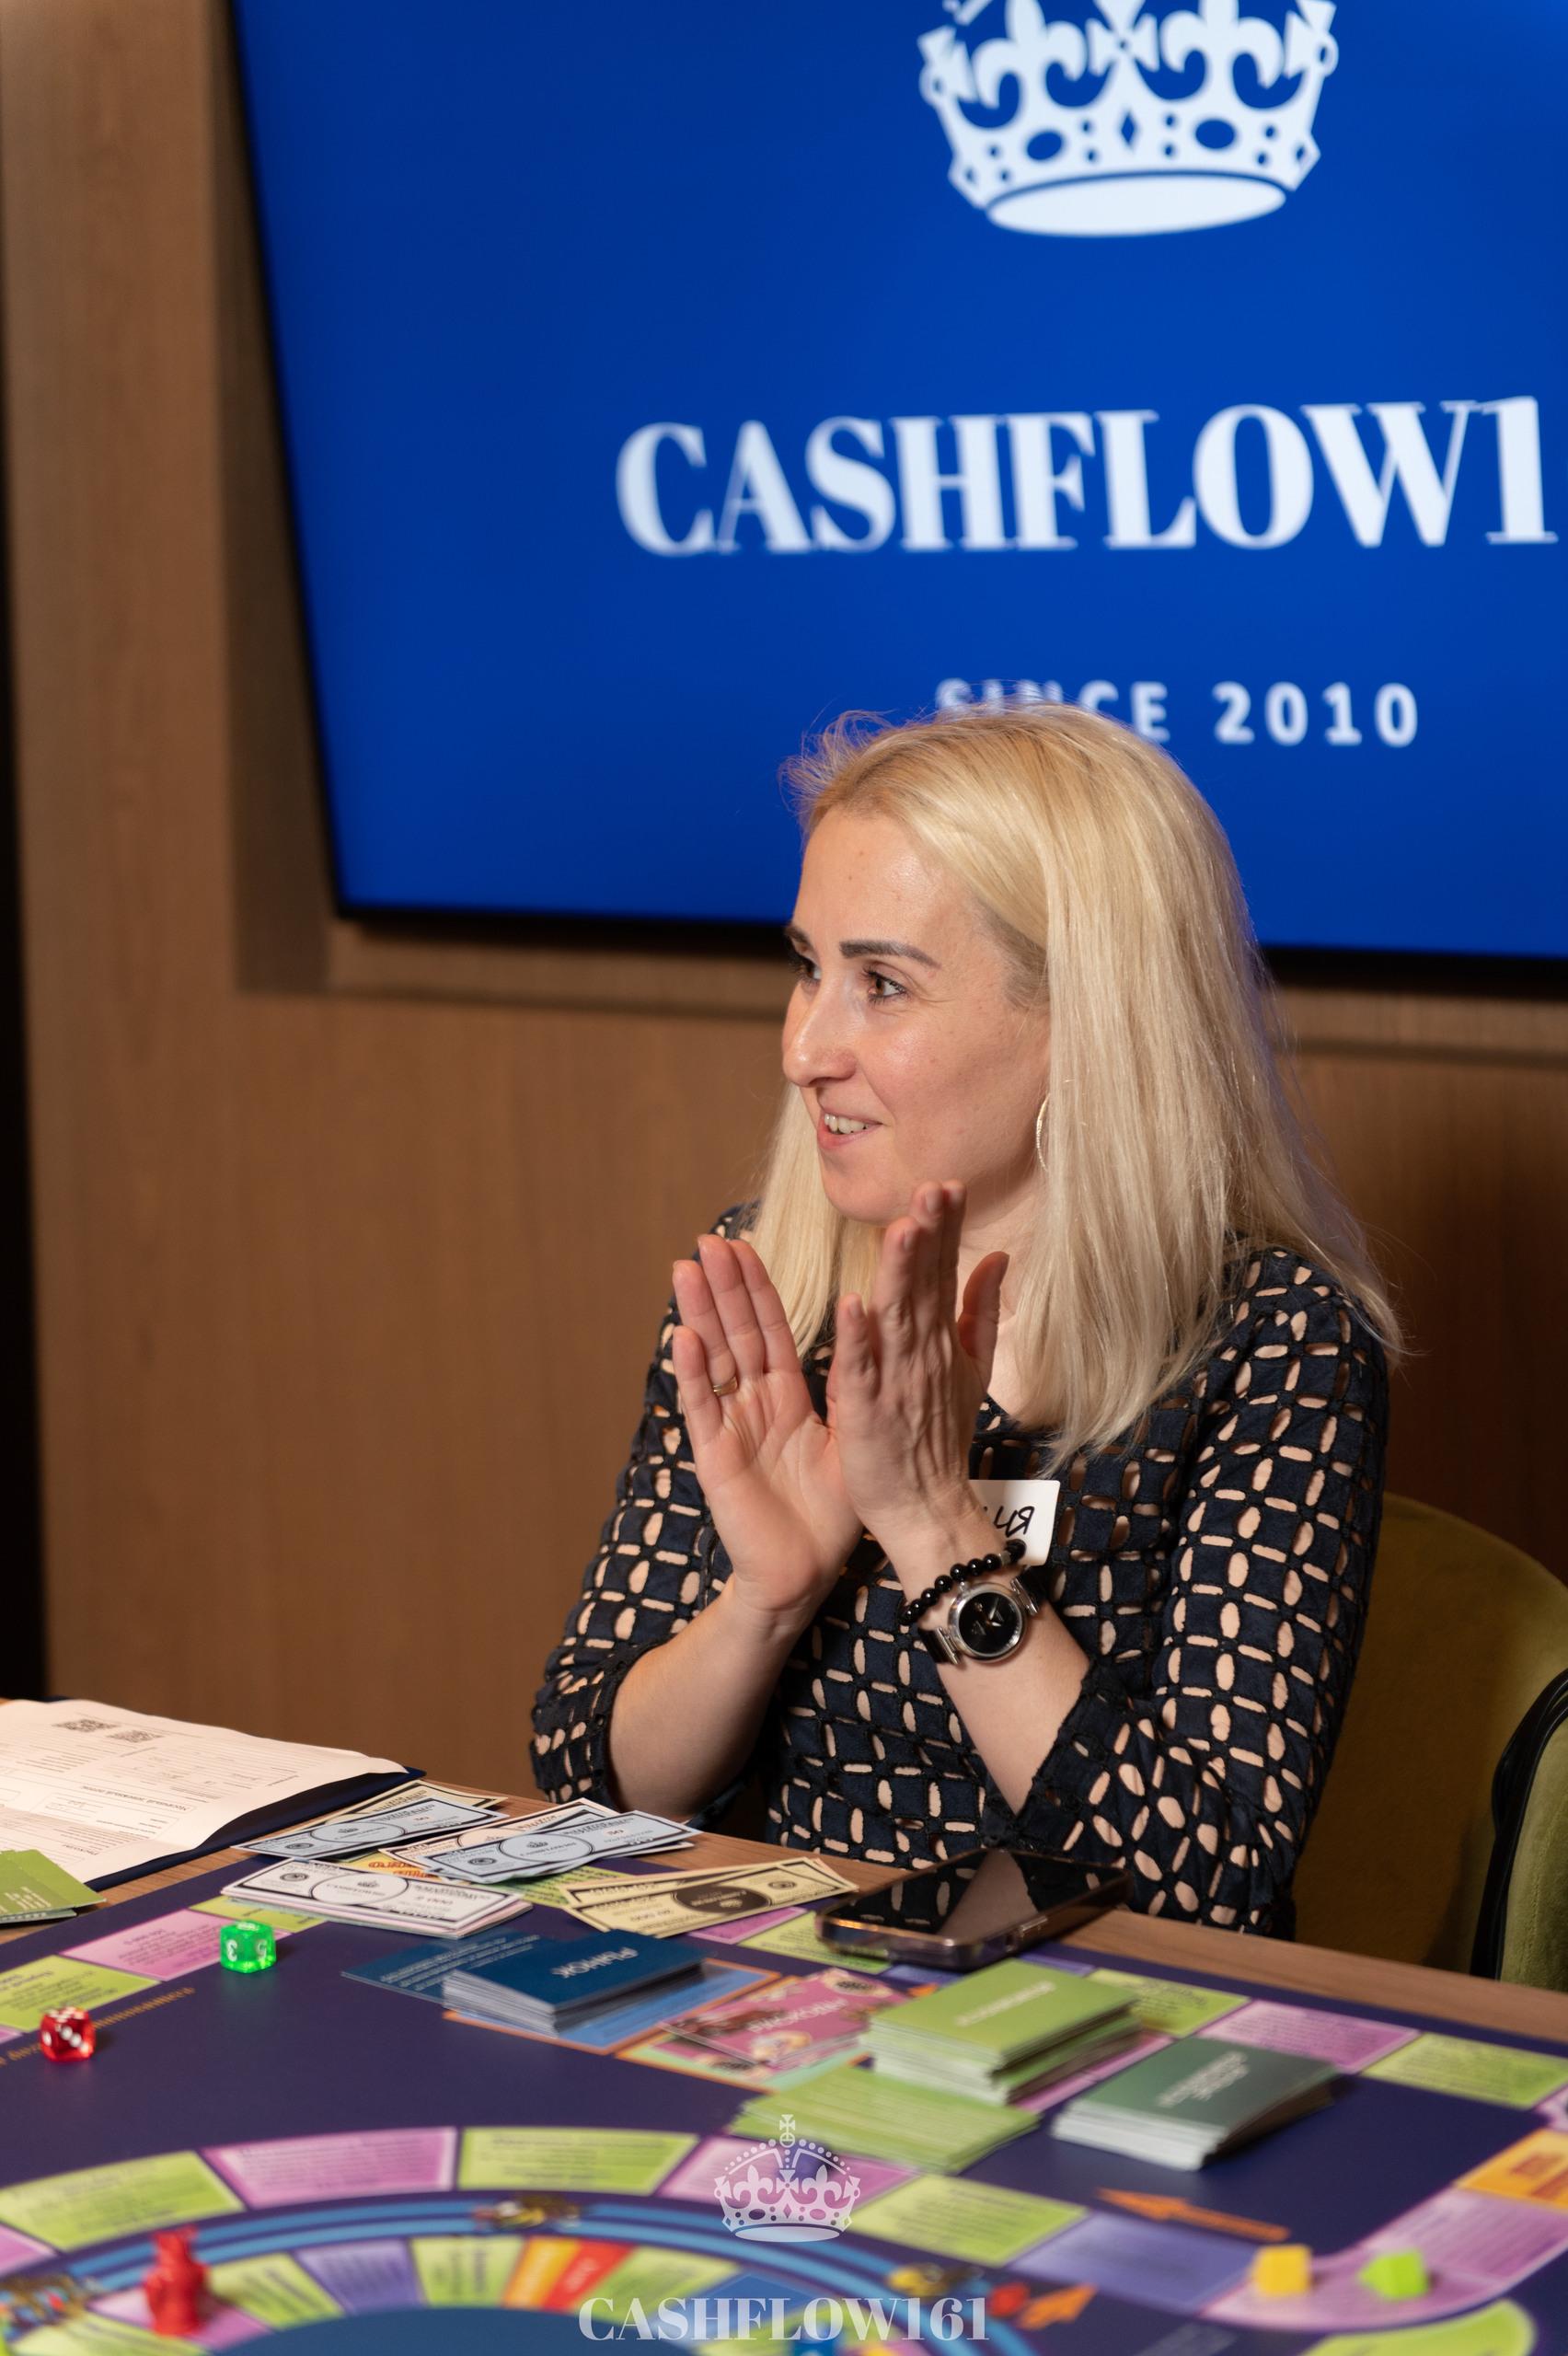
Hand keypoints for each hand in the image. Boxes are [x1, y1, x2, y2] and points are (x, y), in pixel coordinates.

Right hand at [670, 1234, 862, 1638]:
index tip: (744, 1246)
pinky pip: (703, 1410)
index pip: (770, 1332)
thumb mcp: (848, 1440)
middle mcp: (754, 1406)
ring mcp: (730, 1428)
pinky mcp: (715, 1458)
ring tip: (686, 1269)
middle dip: (723, 1288)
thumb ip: (849, 1391)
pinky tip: (683, 1338)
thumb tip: (868, 1336)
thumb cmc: (827, 1515)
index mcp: (786, 1398)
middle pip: (736, 1335)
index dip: (756, 1290)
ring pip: (712, 1361)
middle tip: (708, 1240)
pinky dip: (692, 1375)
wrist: (804, 1573)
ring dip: (699, 1315)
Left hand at [829, 1182, 1007, 1559]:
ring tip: (903, 1229)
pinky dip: (857, 1339)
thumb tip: (998, 1255)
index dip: (947, 1228)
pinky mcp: (867, 1411)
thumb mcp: (972, 1368)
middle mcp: (922, 1352)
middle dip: (929, 1235)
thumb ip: (981, 1310)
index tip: (949, 1183)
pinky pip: (860, 1369)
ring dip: (899, 1273)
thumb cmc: (941, 1437)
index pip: (945, 1271)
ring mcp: (896, 1380)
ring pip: (897, 1316)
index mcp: (941, 1338)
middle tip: (933, 1188)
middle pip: (925, 1284)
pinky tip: (852, 1304)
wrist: (927, 1509)